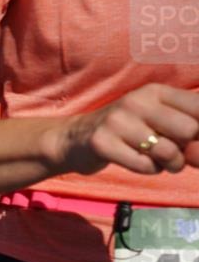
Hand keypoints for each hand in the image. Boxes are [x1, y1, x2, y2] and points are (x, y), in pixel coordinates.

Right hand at [53, 83, 198, 174]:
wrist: (74, 139)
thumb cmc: (125, 129)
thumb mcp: (154, 115)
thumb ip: (184, 123)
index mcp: (155, 91)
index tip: (191, 139)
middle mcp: (137, 101)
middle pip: (189, 130)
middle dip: (187, 149)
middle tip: (175, 154)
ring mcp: (118, 121)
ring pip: (168, 151)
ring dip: (170, 164)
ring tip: (159, 162)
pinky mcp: (103, 143)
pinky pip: (144, 165)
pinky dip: (149, 170)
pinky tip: (139, 163)